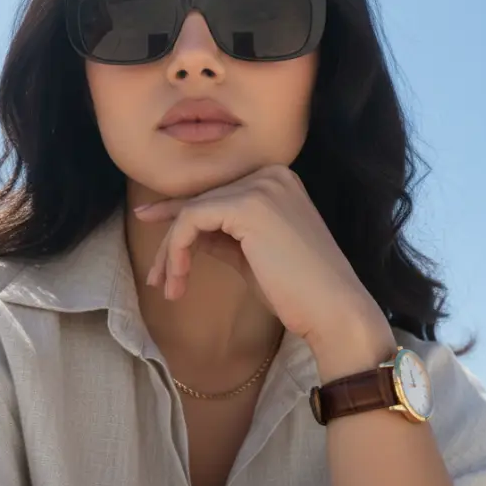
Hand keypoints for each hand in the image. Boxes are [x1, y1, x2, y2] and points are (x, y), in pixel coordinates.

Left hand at [134, 164, 393, 371]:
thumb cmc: (297, 292)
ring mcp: (260, 186)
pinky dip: (176, 249)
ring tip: (167, 287)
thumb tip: (189, 233)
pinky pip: (192, 220)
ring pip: (191, 211)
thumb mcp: (252, 256)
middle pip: (201, 202)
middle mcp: (270, 175)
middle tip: (156, 280)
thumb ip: (223, 237)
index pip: (216, 196)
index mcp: (278, 182)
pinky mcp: (247, 205)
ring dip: (170, 252)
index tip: (153, 237)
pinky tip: (178, 278)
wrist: (332, 310)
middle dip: (170, 242)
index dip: (178, 216)